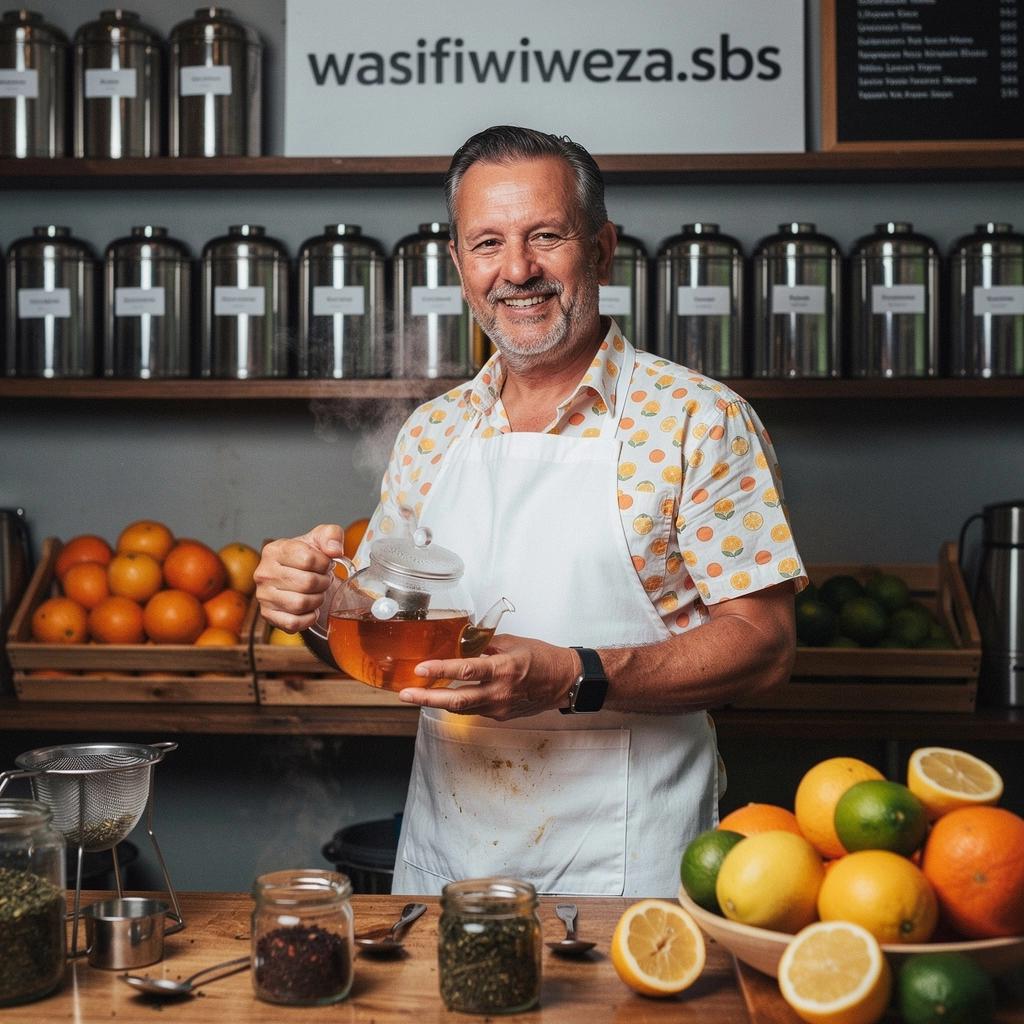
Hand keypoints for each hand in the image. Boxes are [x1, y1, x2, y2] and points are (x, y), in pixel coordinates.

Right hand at [253, 524, 345, 631]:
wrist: (297, 575)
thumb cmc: (308, 557)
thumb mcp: (321, 538)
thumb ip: (331, 535)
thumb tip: (335, 550)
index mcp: (274, 550)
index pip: (308, 559)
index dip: (324, 564)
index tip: (325, 564)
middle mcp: (263, 573)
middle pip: (307, 583)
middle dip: (323, 583)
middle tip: (323, 580)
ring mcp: (263, 596)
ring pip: (301, 604)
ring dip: (317, 600)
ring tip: (317, 592)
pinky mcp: (268, 615)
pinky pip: (294, 623)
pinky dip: (308, 618)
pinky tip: (310, 608)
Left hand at [399, 635, 578, 720]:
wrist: (565, 681)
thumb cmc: (542, 657)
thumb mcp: (512, 643)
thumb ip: (484, 645)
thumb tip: (461, 644)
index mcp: (503, 668)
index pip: (466, 671)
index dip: (441, 671)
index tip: (421, 669)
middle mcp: (500, 691)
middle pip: (457, 700)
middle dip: (427, 698)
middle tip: (406, 694)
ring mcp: (499, 707)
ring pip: (462, 708)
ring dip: (437, 702)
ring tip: (416, 696)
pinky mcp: (500, 716)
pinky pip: (474, 709)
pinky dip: (457, 703)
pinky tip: (445, 697)